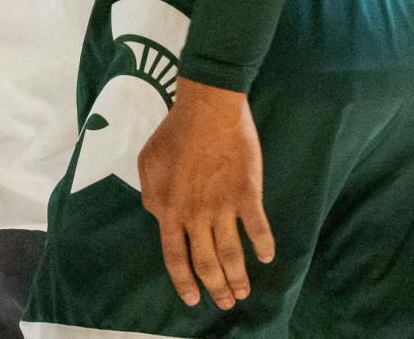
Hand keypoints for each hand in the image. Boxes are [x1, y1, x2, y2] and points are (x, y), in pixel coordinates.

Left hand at [138, 78, 273, 311]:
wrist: (206, 110)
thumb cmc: (173, 133)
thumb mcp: (147, 163)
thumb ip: (150, 194)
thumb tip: (156, 215)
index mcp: (168, 208)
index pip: (174, 256)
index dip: (183, 282)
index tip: (193, 299)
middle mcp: (194, 214)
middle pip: (205, 263)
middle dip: (216, 288)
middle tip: (226, 303)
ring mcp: (222, 207)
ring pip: (231, 254)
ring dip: (238, 278)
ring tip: (243, 293)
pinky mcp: (247, 196)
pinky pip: (258, 230)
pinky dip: (263, 247)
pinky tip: (266, 258)